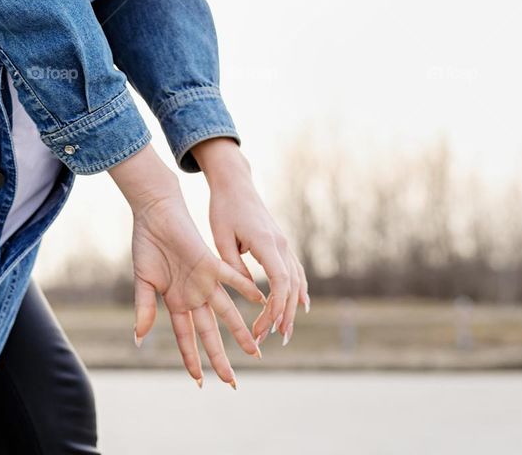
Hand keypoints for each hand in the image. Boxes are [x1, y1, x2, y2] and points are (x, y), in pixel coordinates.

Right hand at [130, 186, 265, 385]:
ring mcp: (205, 280)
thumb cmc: (147, 245)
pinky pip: (232, 278)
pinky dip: (245, 288)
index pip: (186, 338)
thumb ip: (144, 309)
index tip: (200, 382)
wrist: (156, 213)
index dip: (192, 359)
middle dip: (220, 358)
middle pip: (210, 333)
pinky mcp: (212, 262)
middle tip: (232, 382)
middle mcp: (194, 295)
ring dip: (239, 332)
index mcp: (176, 302)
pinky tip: (259, 300)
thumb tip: (139, 339)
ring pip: (226, 312)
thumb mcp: (143, 281)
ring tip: (256, 350)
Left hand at [193, 138, 309, 345]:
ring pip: (296, 280)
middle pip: (291, 286)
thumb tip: (251, 296)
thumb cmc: (223, 208)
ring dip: (292, 308)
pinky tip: (300, 306)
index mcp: (266, 242)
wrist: (234, 183)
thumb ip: (234, 269)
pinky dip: (298, 290)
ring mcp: (284, 243)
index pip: (280, 281)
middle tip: (271, 339)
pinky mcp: (281, 243)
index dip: (276, 307)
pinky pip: (295, 271)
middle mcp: (281, 243)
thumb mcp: (221, 239)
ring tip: (284, 333)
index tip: (266, 327)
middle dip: (283, 315)